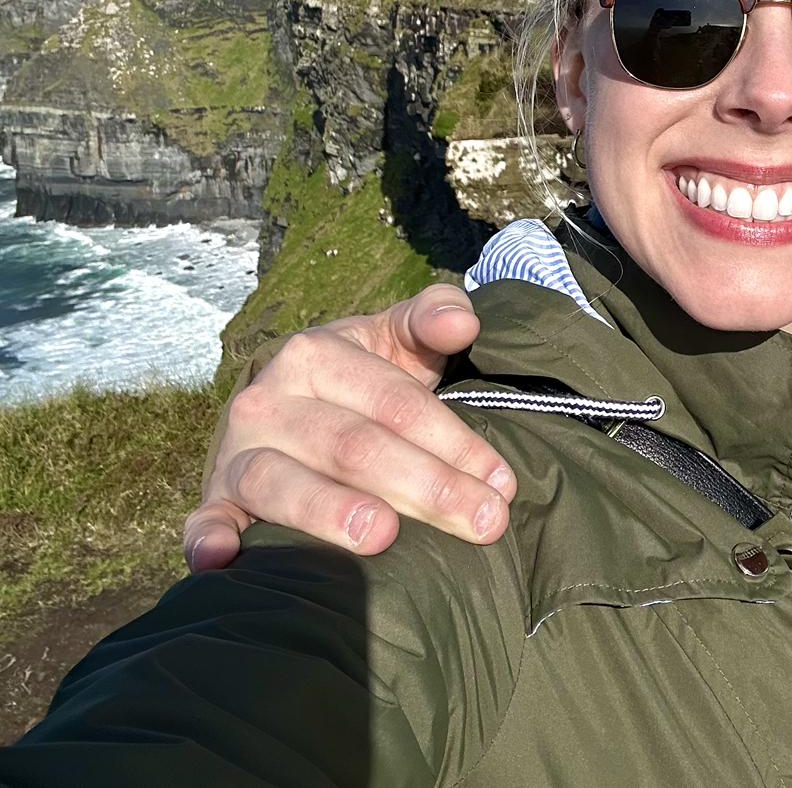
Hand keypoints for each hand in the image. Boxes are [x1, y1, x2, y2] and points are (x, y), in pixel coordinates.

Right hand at [184, 283, 514, 572]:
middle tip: (484, 523)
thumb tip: (462, 323)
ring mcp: (238, 453)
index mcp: (316, 354)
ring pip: (284, 484)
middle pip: (355, 446)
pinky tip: (224, 560)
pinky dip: (207, 538)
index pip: (396, 403)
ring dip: (331, 512)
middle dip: (427, 487)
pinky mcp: (215, 499)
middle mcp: (269, 401)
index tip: (502, 484)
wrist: (292, 404)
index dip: (455, 442)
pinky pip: (205, 519)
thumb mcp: (398, 337)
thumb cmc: (364, 378)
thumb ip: (434, 316)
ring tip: (382, 536)